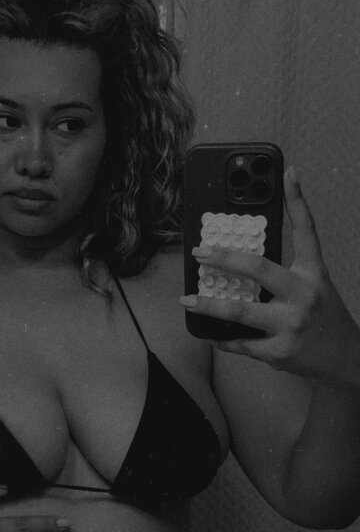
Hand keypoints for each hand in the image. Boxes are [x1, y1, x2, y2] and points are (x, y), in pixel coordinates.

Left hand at [181, 168, 359, 386]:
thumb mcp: (315, 287)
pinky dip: (224, 340)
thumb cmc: (324, 318)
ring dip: (208, 306)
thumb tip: (245, 262)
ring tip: (187, 300)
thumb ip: (288, 272)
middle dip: (224, 258)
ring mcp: (290, 324)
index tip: (287, 173)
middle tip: (200, 252)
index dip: (297, 200)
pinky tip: (212, 334)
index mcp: (313, 274)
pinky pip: (241, 343)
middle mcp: (303, 295)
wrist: (347, 358)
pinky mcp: (279, 351)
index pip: (306, 230)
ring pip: (240, 311)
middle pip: (259, 269)